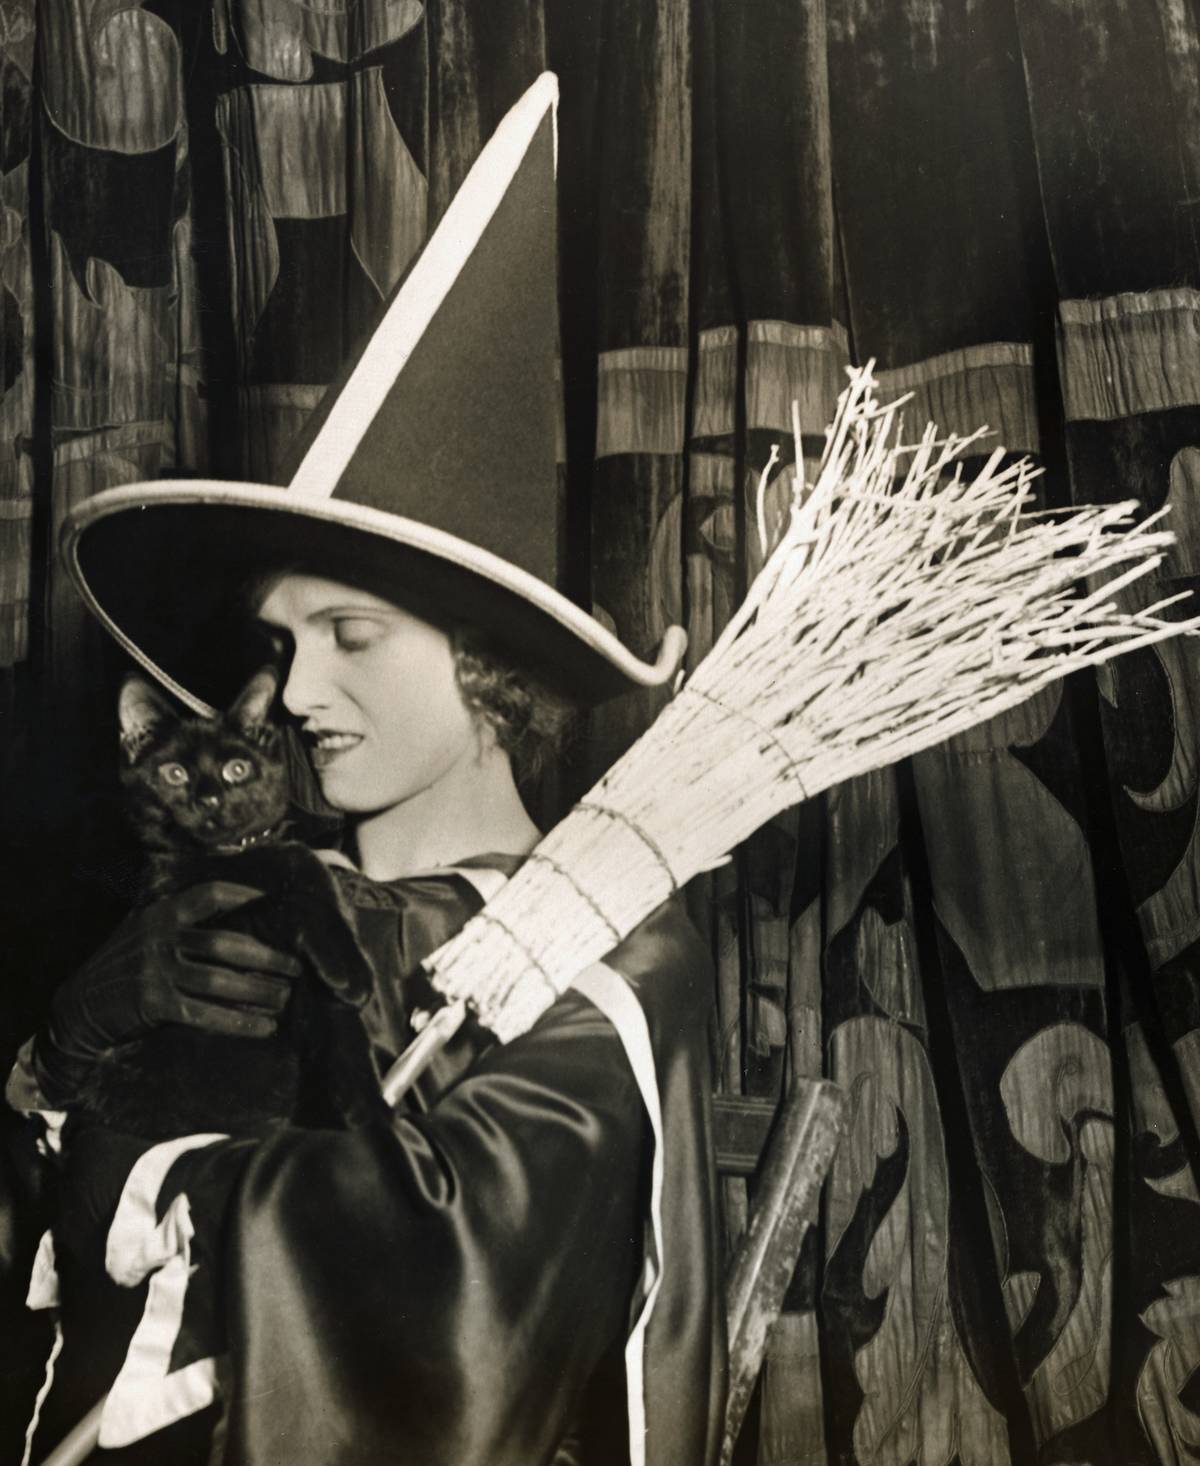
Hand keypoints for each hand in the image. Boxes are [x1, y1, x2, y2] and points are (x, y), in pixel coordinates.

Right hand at [32, 882, 303, 1106]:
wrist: (78, 1008)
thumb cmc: (122, 966)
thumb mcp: (141, 931)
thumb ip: (177, 922)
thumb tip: (234, 914)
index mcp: (160, 914)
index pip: (208, 895)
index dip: (241, 895)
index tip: (270, 899)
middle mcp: (160, 939)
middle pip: (226, 944)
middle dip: (266, 957)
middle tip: (295, 968)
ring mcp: (156, 972)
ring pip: (221, 981)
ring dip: (259, 991)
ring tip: (284, 998)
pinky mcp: (154, 1004)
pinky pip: (206, 1014)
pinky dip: (238, 1022)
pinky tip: (263, 1027)